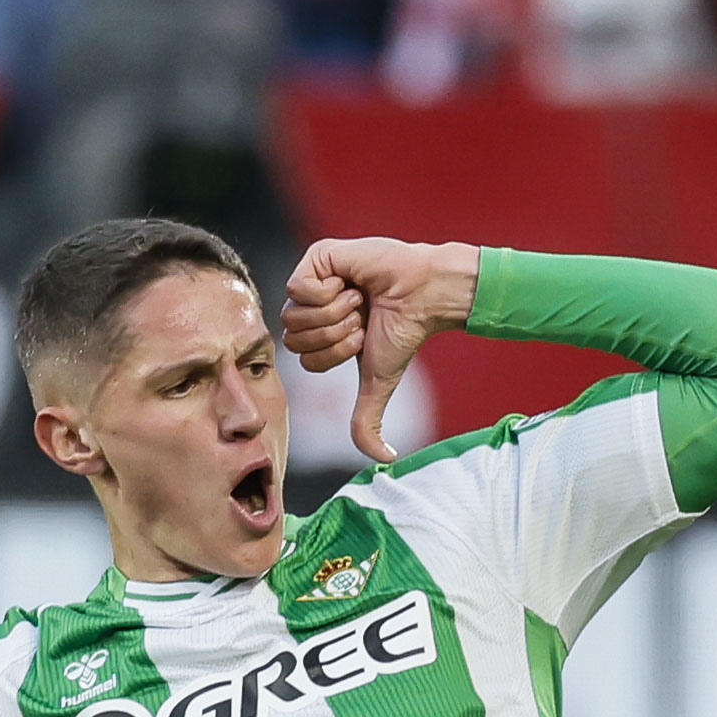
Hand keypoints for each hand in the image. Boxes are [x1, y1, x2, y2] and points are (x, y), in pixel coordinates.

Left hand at [282, 238, 479, 461]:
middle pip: (293, 338)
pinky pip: (298, 287)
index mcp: (319, 334)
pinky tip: (351, 282)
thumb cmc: (403, 334)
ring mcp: (312, 280)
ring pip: (294, 314)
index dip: (334, 355)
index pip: (301, 359)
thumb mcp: (378, 383)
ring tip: (359, 299)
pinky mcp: (317, 256)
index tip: (363, 339)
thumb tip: (384, 460)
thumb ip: (368, 422)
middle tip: (361, 318)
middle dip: (334, 335)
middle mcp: (312, 308)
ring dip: (335, 313)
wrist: (423, 296)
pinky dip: (328, 292)